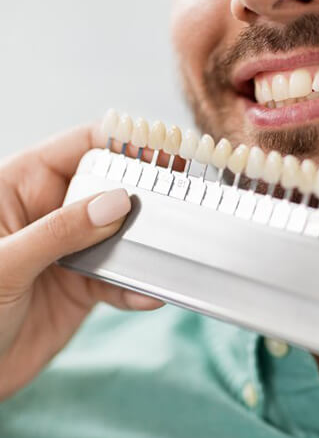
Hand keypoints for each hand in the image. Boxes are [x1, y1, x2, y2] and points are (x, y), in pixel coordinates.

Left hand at [0, 125, 162, 399]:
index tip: (163, 149)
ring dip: (146, 245)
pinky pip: (118, 279)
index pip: (79, 146)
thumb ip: (61, 230)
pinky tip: (149, 295)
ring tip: (170, 251)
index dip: (121, 142)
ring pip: (121, 235)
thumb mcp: (5, 262)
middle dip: (144, 194)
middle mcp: (50, 213)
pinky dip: (136, 287)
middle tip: (182, 198)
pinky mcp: (83, 286)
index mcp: (21, 186)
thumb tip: (119, 202)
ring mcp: (70, 250)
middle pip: (109, 187)